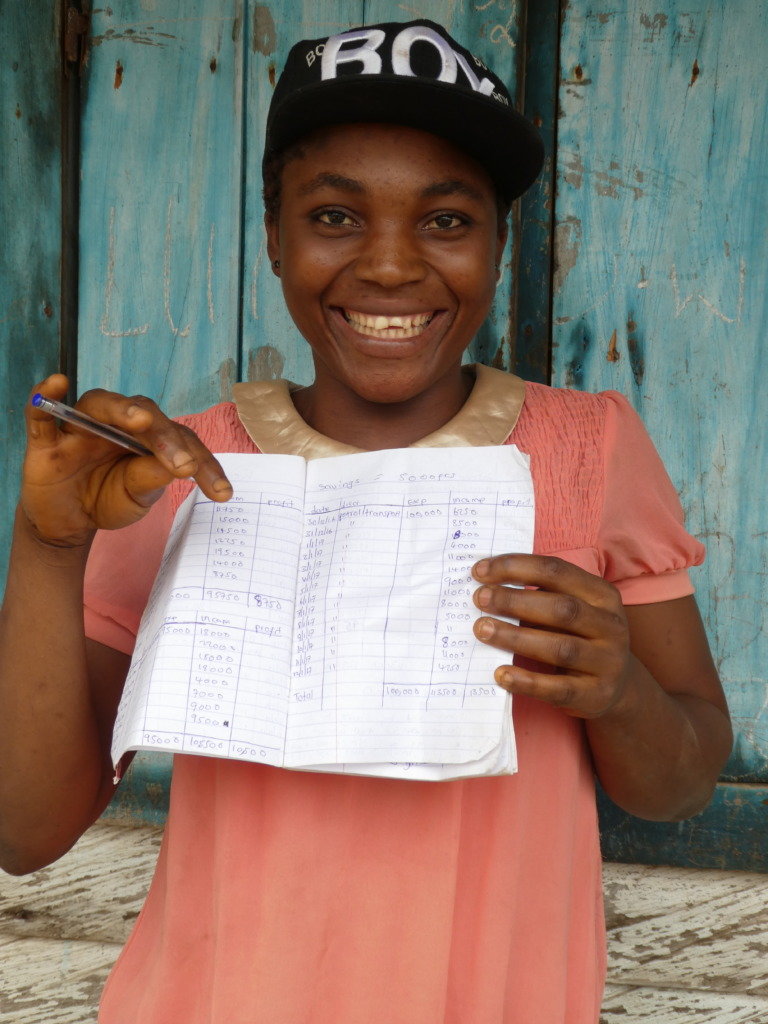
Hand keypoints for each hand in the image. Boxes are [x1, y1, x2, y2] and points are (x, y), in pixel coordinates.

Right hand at [21, 374, 232, 546]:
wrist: (67, 522)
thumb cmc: (106, 499)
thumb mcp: (136, 497)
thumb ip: (151, 479)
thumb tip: (177, 465)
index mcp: (147, 437)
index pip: (180, 439)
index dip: (203, 463)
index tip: (222, 492)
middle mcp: (117, 424)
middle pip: (144, 415)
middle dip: (167, 439)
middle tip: (185, 466)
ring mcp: (82, 428)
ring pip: (101, 404)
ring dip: (122, 409)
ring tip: (140, 420)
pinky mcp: (47, 440)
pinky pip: (42, 412)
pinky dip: (45, 395)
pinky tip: (56, 383)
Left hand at [472, 553, 631, 718]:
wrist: (617, 686)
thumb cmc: (579, 637)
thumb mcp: (572, 609)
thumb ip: (539, 595)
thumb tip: (487, 585)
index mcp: (602, 594)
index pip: (556, 571)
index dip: (516, 567)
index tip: (480, 571)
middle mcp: (610, 625)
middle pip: (560, 608)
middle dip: (515, 601)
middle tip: (479, 599)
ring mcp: (607, 662)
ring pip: (560, 648)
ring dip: (516, 637)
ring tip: (482, 630)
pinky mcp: (597, 694)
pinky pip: (559, 689)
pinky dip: (528, 681)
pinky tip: (501, 674)